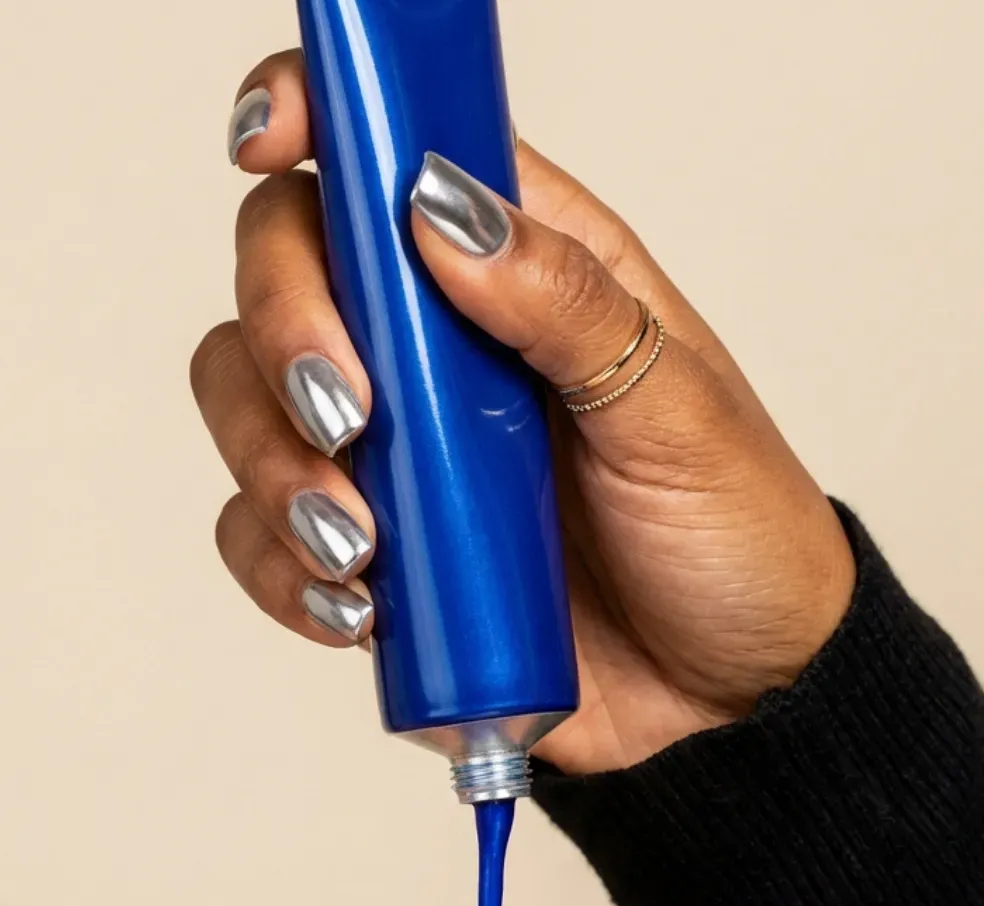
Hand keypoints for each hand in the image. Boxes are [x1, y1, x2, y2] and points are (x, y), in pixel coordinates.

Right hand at [195, 51, 855, 775]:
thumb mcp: (680, 411)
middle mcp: (437, 352)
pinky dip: (283, 574)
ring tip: (359, 545)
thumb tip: (439, 209)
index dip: (316, 121)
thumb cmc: (734, 541)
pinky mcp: (374, 564)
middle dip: (284, 334)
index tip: (271, 144)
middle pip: (284, 274)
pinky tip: (357, 610)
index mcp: (521, 271)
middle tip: (350, 416)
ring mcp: (396, 459)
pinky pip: (265, 546)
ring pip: (249, 410)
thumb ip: (563, 303)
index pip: (391, 159)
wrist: (730, 706)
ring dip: (272, 468)